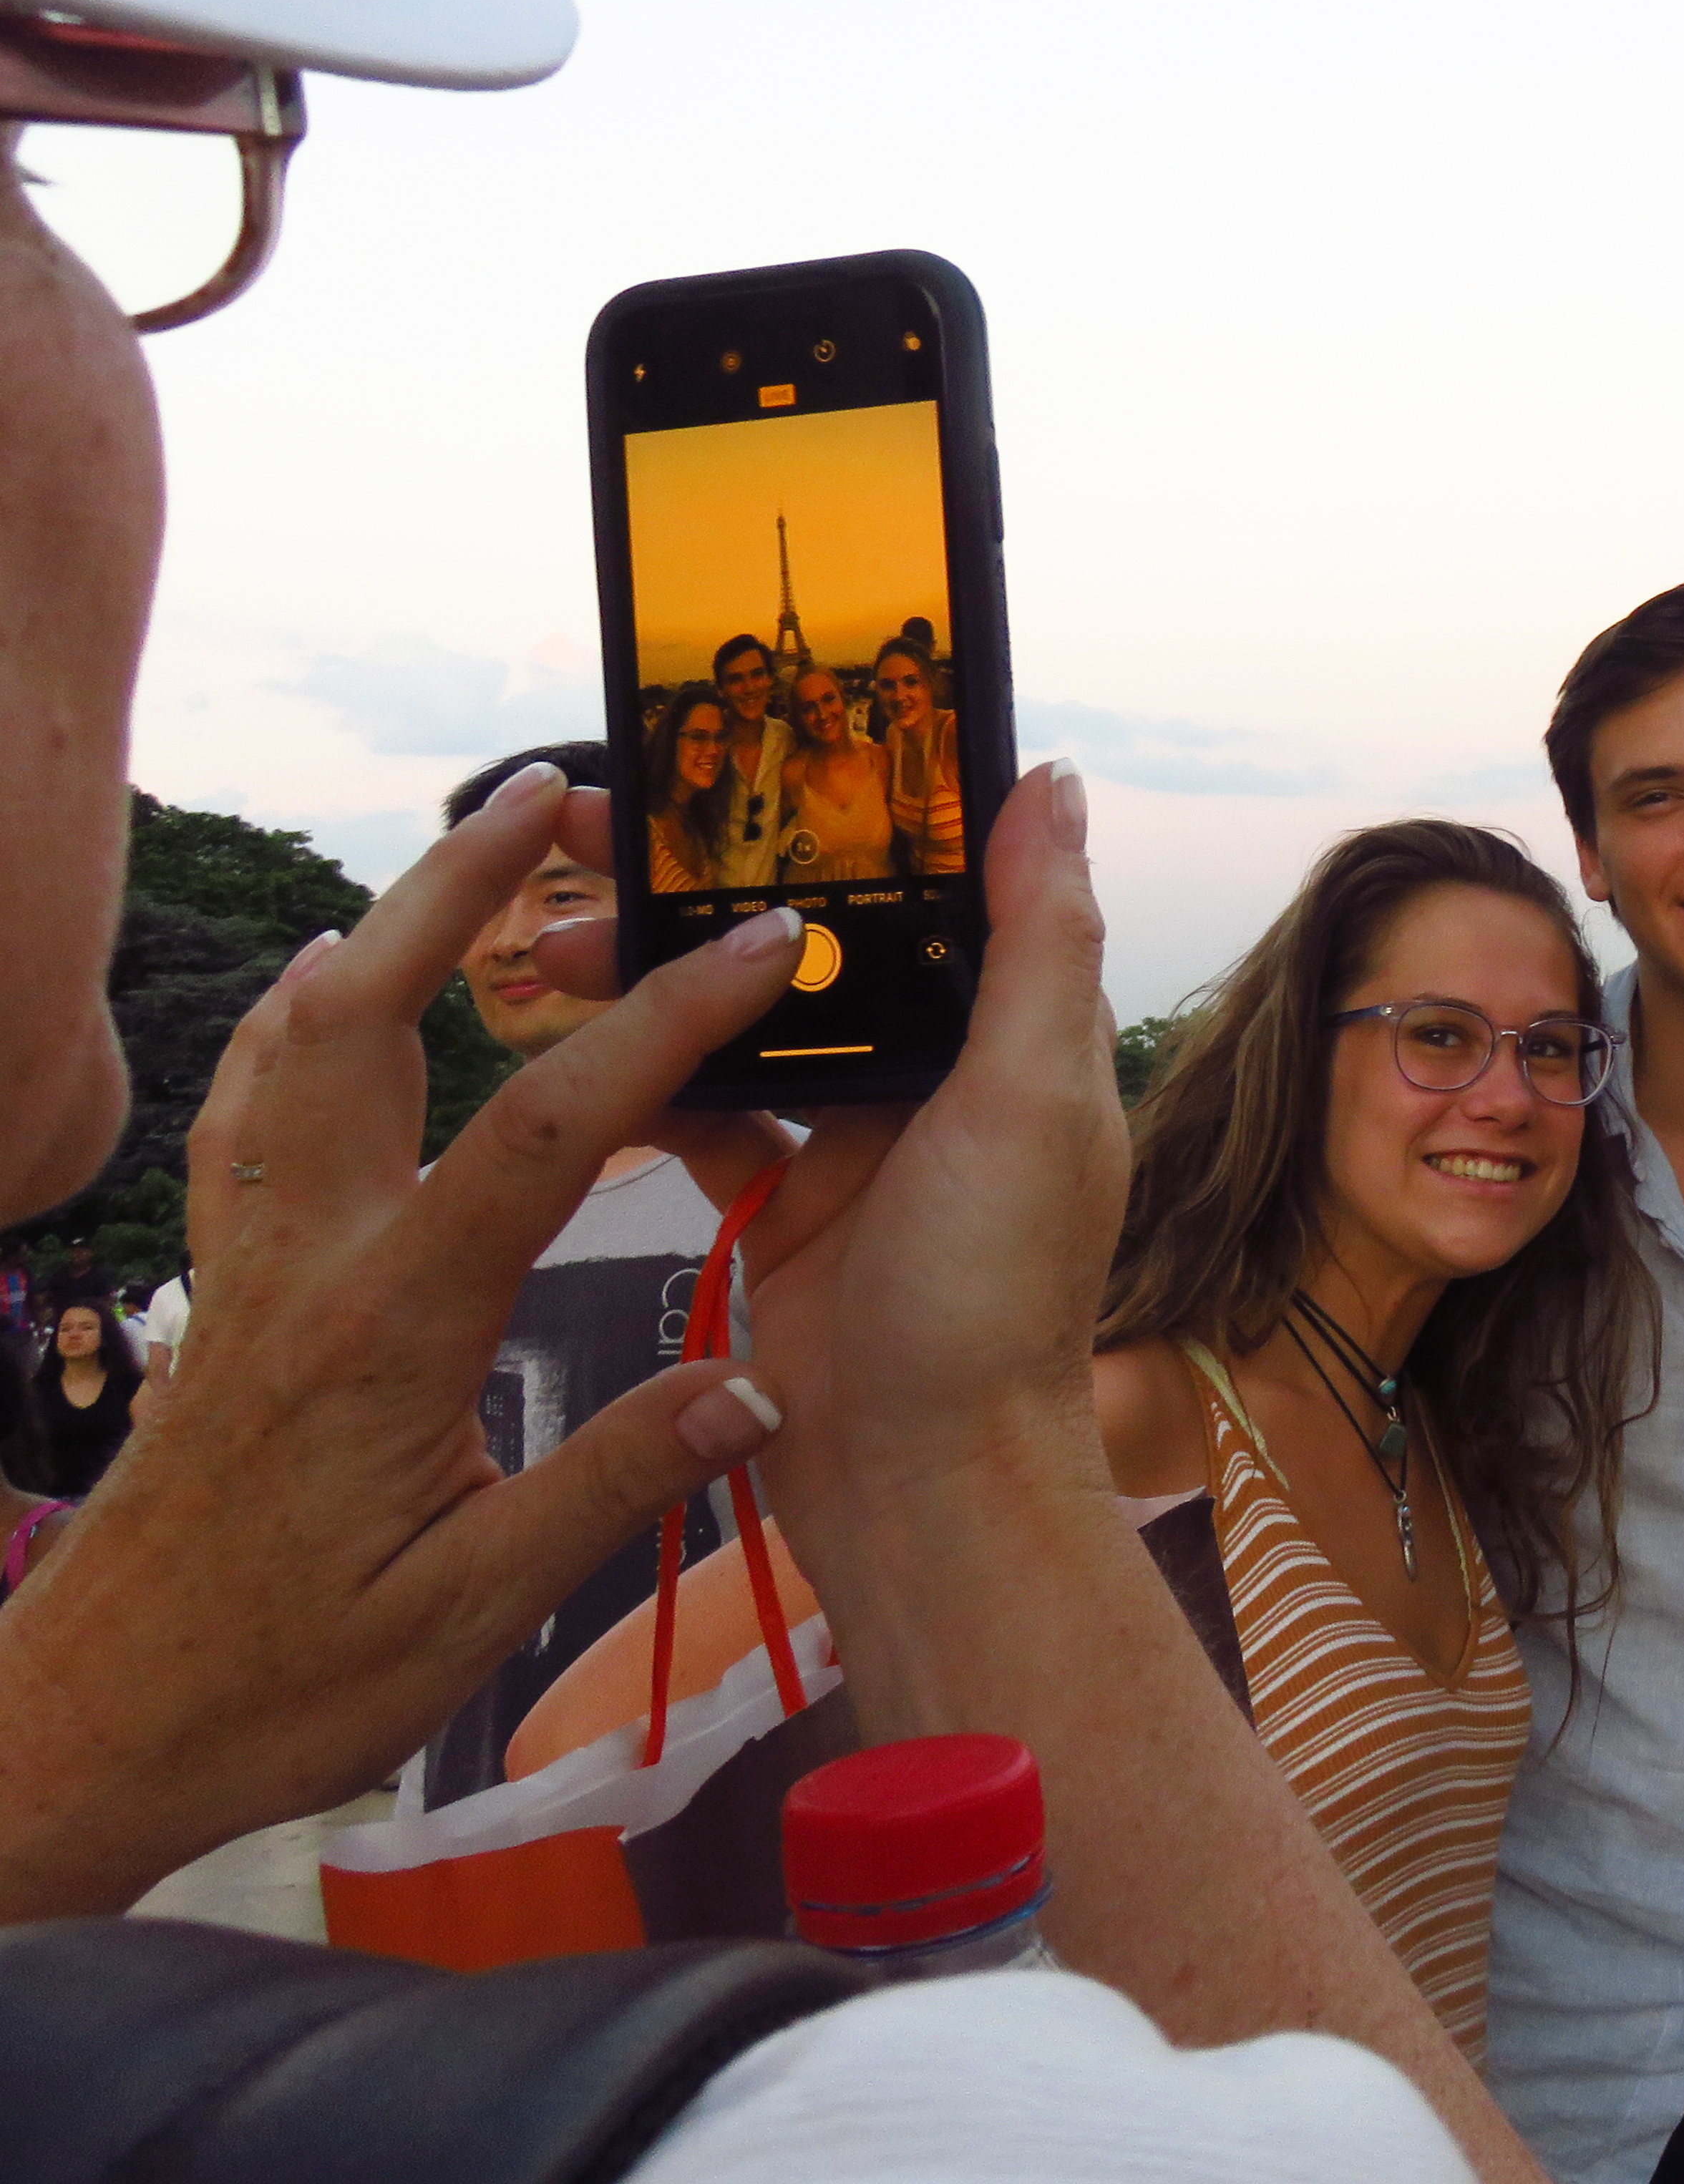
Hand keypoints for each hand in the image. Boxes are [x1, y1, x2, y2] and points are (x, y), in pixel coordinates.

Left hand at [0, 765, 802, 1918]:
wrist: (83, 1730)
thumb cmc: (275, 1689)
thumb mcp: (463, 1619)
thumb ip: (608, 1489)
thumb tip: (759, 1386)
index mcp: (390, 1334)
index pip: (550, 1134)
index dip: (666, 1024)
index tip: (758, 945)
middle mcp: (308, 1267)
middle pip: (372, 1022)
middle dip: (465, 887)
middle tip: (553, 794)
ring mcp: (249, 1267)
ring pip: (297, 1044)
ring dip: (381, 925)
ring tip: (465, 845)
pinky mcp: (224, 1291)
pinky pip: (246, 1113)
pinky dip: (293, 1020)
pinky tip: (321, 986)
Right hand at [644, 762, 1130, 1598]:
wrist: (924, 1489)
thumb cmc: (996, 1300)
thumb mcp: (1033, 1096)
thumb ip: (1040, 938)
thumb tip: (1048, 779)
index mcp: (1014, 1032)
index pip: (927, 882)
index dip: (839, 811)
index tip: (732, 747)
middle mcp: (942, 1076)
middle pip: (820, 941)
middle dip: (711, 882)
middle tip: (587, 826)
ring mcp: (857, 1144)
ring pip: (743, 1020)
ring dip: (652, 972)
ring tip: (550, 935)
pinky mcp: (781, 1207)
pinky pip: (699, 1113)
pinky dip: (638, 1075)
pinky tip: (566, 1035)